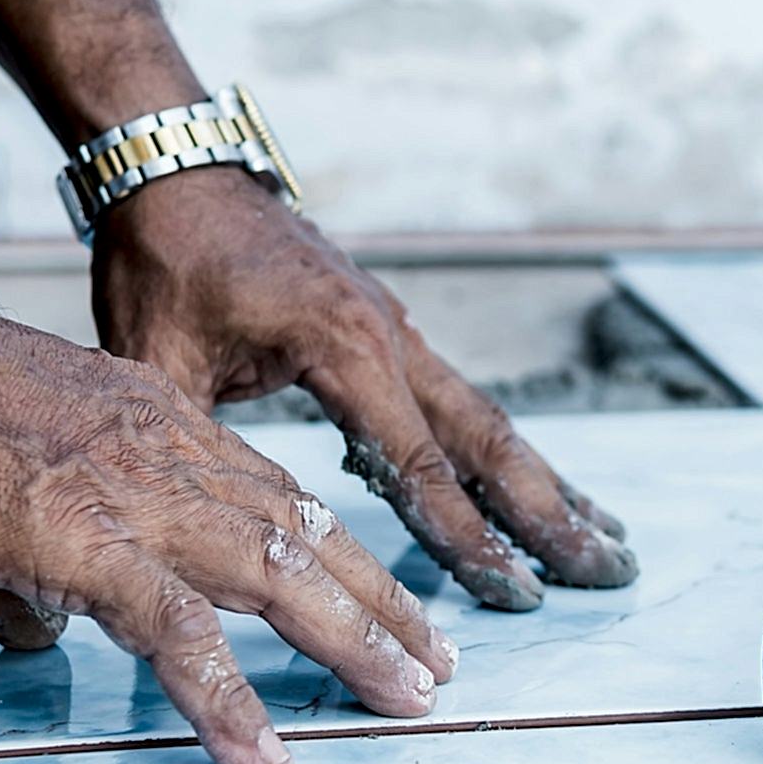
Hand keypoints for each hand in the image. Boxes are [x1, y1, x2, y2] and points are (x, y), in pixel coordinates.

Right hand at [0, 269, 456, 763]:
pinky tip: (261, 751)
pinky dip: (228, 698)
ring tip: (404, 700)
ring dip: (351, 644)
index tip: (383, 594)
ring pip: (278, 578)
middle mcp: (172, 455)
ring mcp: (137, 498)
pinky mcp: (85, 544)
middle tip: (434, 662)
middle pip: (307, 536)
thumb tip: (45, 623)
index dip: (339, 551)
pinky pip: (178, 635)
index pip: (277, 495)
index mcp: (163, 424)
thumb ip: (48, 544)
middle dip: (382, 603)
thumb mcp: (17, 463)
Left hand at [87, 166, 637, 610]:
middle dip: (547, 512)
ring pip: (486, 419)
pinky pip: (459, 400)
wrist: (178, 169)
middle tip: (606, 571)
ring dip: (544, 483)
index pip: (417, 460)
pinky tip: (529, 487)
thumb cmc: (164, 259)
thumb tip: (183, 539)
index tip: (514, 594)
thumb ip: (187, 445)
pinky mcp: (388, 329)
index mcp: (342, 343)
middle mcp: (390, 334)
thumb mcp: (155, 357)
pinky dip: (502, 453)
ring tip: (602, 540)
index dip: (464, 534)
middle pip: (488, 438)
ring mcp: (397, 328)